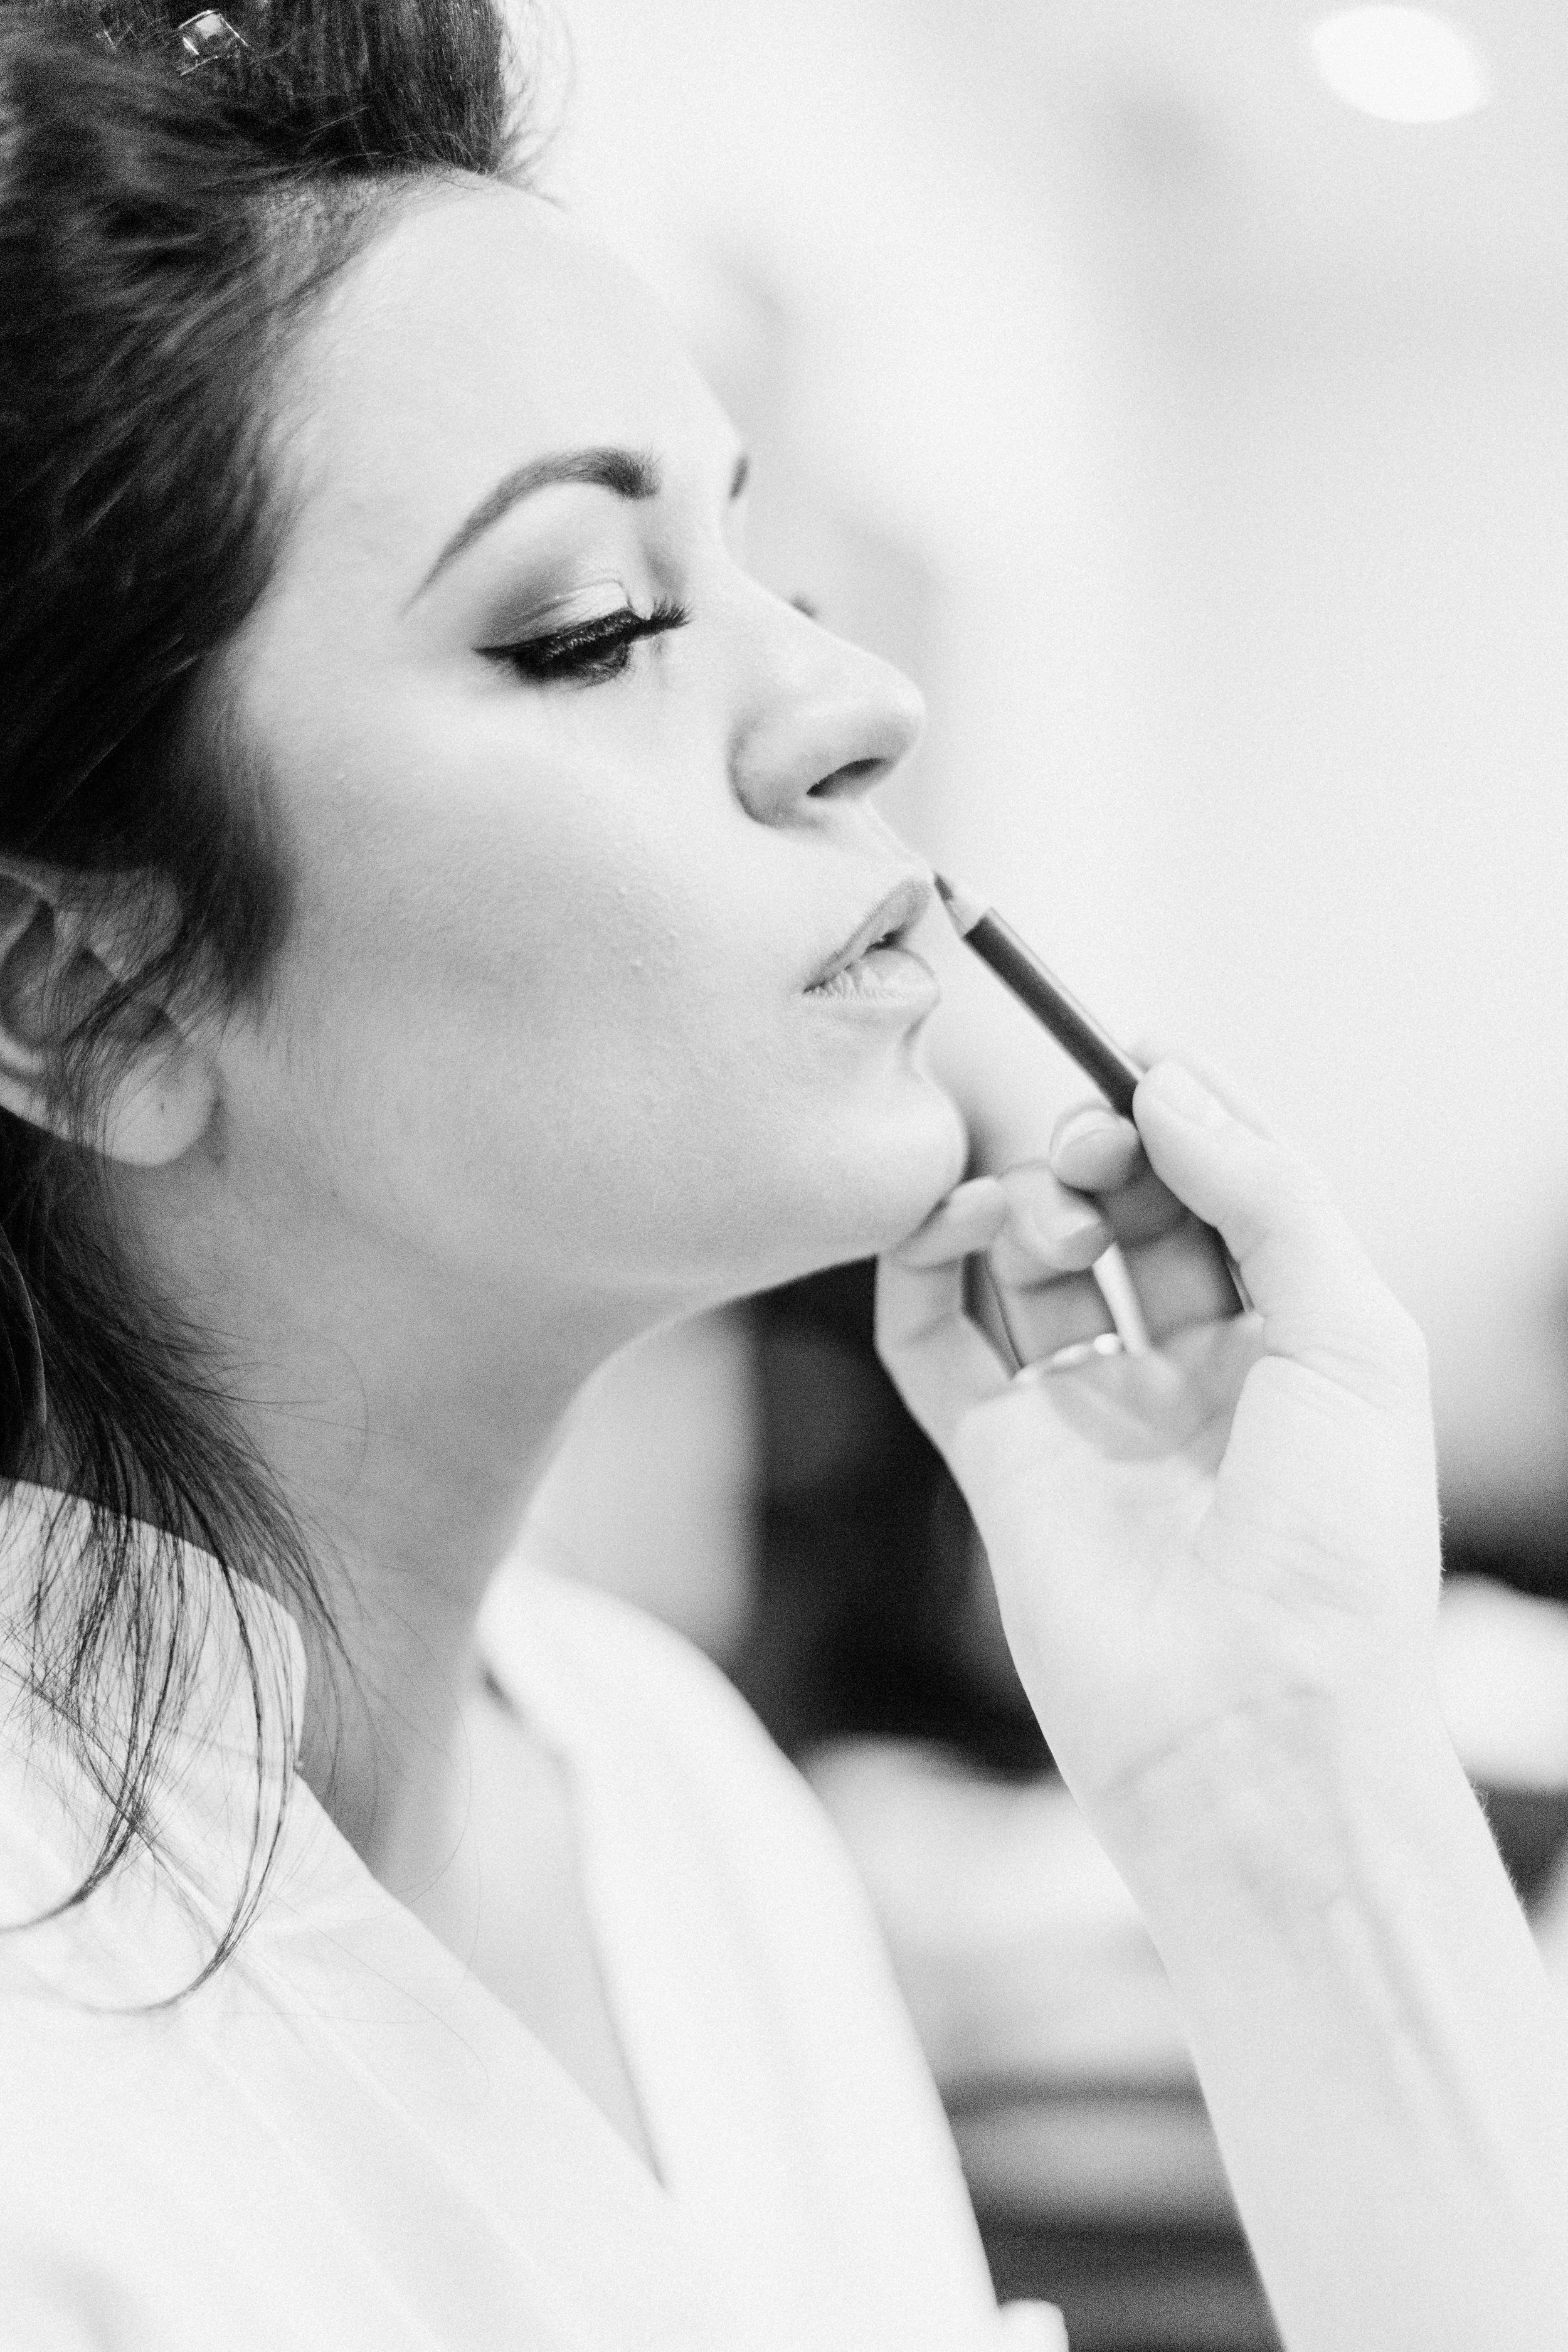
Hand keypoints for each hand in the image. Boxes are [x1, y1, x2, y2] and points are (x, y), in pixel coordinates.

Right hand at [876, 1054, 1441, 1845]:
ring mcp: (1091, 1420)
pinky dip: (925, 1268)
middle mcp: (1192, 1377)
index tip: (1141, 1053)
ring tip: (1051, 1209)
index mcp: (1296, 1348)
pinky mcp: (1000, 1464)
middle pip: (1130, 1216)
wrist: (1254, 1737)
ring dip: (1031, 1204)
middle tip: (1089, 1137)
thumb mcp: (1356, 1343)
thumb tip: (1166, 1087)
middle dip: (1106, 1153)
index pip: (1230, 1194)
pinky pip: (935, 1343)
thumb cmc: (1339, 1555)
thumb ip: (1269, 1197)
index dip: (1189, 1119)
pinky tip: (956, 1224)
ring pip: (1032, 1265)